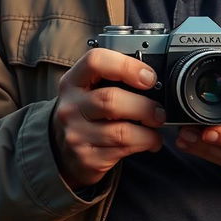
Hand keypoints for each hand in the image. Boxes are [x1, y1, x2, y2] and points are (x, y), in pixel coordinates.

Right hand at [51, 48, 165, 189]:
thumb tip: (152, 78)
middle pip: (111, 100)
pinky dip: (145, 143)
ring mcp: (76, 135)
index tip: (149, 77)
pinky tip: (150, 140)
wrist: (62, 151)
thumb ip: (113, 79)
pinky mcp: (87, 158)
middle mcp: (70, 107)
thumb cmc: (86, 112)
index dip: (127, 66)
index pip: (96, 62)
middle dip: (144, 105)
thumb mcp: (89, 89)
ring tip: (156, 125)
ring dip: (148, 129)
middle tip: (159, 110)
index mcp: (73, 81)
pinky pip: (123, 149)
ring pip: (121, 131)